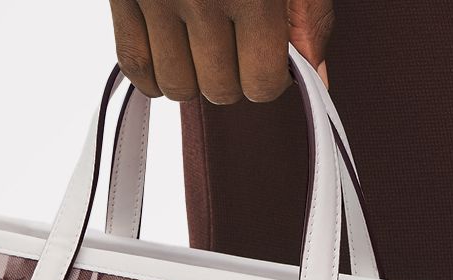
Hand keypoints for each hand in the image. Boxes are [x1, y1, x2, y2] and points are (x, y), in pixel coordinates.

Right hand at [108, 0, 333, 104]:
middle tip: (236, 42)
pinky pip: (135, 67)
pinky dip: (154, 75)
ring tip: (204, 43)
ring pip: (177, 88)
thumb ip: (310, 16)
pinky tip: (171, 53)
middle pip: (219, 91)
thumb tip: (317, 81)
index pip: (262, 84)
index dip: (271, 78)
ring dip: (194, 77)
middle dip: (233, 76)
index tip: (270, 56)